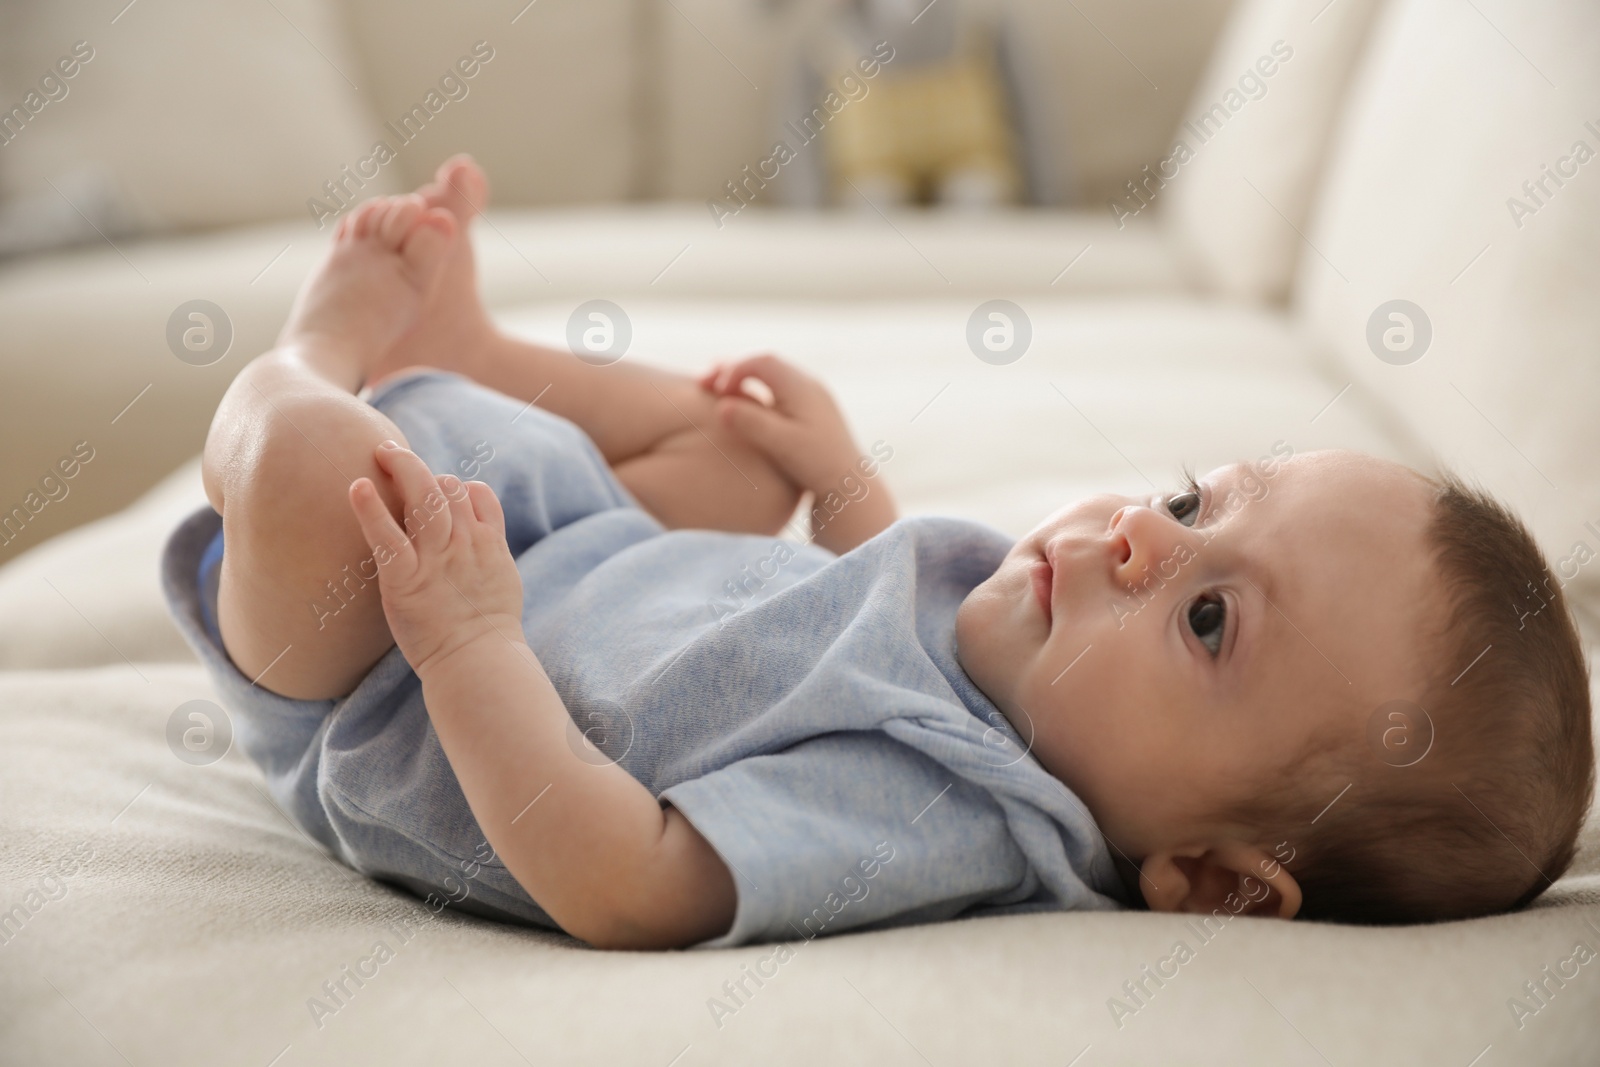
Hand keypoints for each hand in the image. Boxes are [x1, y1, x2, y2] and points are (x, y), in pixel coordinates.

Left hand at [348, 441, 524, 675]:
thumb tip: (478, 529)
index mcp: (487, 542)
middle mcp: (464, 543)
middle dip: (418, 466)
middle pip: (447, 487)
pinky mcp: (406, 579)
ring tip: (381, 453)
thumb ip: (490, 547)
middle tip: (391, 452)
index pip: (475, 492)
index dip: (455, 486)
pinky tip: (358, 488)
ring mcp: (437, 558)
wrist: (477, 661)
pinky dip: (372, 510)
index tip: (433, 492)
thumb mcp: (503, 577)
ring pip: (426, 497)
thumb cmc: (488, 629)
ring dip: (404, 468)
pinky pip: (388, 537)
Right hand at [697, 354, 864, 494]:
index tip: (713, 389)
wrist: (850, 484)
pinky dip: (754, 391)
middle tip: (703, 382)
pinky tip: (738, 407)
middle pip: (764, 363)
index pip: (761, 362)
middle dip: (732, 370)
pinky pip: (777, 389)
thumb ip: (752, 423)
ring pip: (770, 375)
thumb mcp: (782, 445)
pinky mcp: (809, 410)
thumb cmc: (816, 465)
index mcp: (802, 387)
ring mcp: (810, 396)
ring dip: (742, 379)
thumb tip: (721, 405)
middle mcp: (808, 385)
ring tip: (714, 389)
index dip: (733, 370)